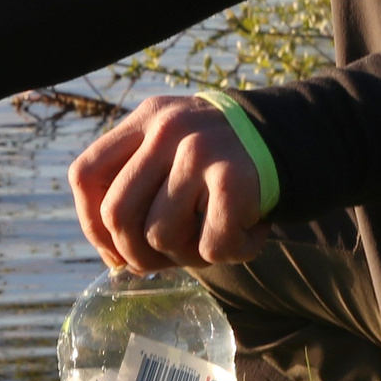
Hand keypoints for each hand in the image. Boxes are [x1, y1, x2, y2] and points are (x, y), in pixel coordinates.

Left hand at [67, 95, 267, 272]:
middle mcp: (168, 128)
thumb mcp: (173, 150)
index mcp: (146, 119)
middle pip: (116, 213)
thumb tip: (116, 260)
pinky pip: (210, 246)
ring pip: (159, 235)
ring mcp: (201, 151)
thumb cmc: (221, 161)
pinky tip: (246, 237)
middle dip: (135, 254)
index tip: (115, 251)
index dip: (91, 224)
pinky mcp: (235, 179)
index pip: (85, 175)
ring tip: (213, 241)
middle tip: (166, 259)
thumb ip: (139, 187)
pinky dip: (230, 254)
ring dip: (187, 257)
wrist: (294, 138)